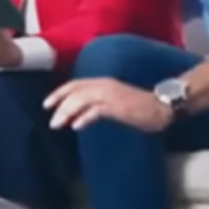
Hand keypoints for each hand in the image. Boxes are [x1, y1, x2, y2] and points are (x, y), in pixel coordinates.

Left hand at [43, 78, 174, 131]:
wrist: (161, 106)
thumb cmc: (139, 106)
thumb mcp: (114, 102)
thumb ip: (97, 104)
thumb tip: (78, 115)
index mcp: (103, 82)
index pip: (75, 84)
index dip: (59, 92)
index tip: (47, 104)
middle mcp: (104, 85)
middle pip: (75, 90)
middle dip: (59, 103)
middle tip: (50, 118)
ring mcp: (111, 94)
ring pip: (81, 99)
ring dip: (67, 111)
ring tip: (57, 124)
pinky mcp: (117, 106)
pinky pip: (96, 110)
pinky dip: (84, 117)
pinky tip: (76, 126)